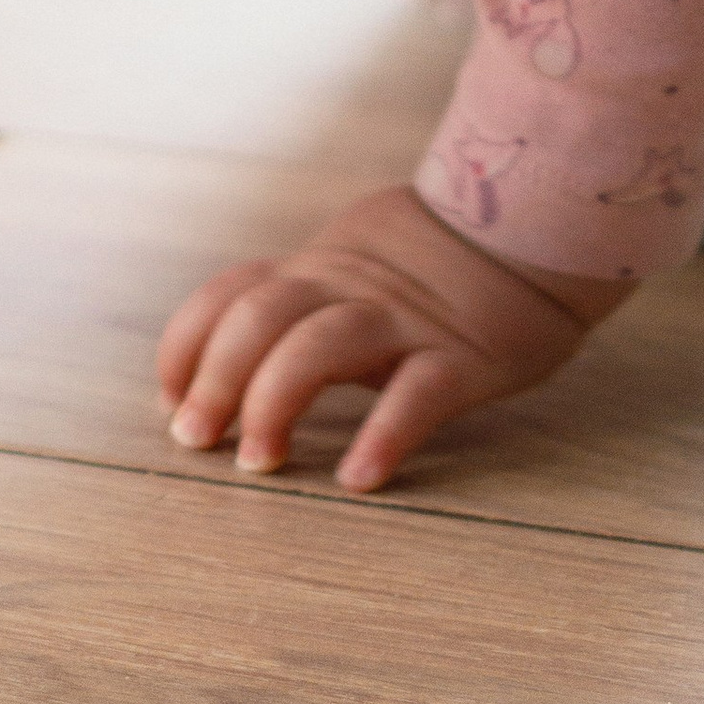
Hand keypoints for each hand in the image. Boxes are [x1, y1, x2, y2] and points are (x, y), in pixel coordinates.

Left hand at [155, 182, 631, 493]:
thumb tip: (232, 356)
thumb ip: (301, 299)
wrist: (533, 225)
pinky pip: (416, 395)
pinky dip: (381, 436)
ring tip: (260, 464)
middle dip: (216, 379)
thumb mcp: (353, 263)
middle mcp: (349, 289)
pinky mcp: (462, 356)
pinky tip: (358, 478)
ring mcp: (405, 321)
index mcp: (317, 270)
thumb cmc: (434, 263)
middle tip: (196, 441)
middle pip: (259, 317)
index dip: (186, 345)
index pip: (228, 295)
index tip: (170, 400)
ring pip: (319, 346)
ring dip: (275, 403)